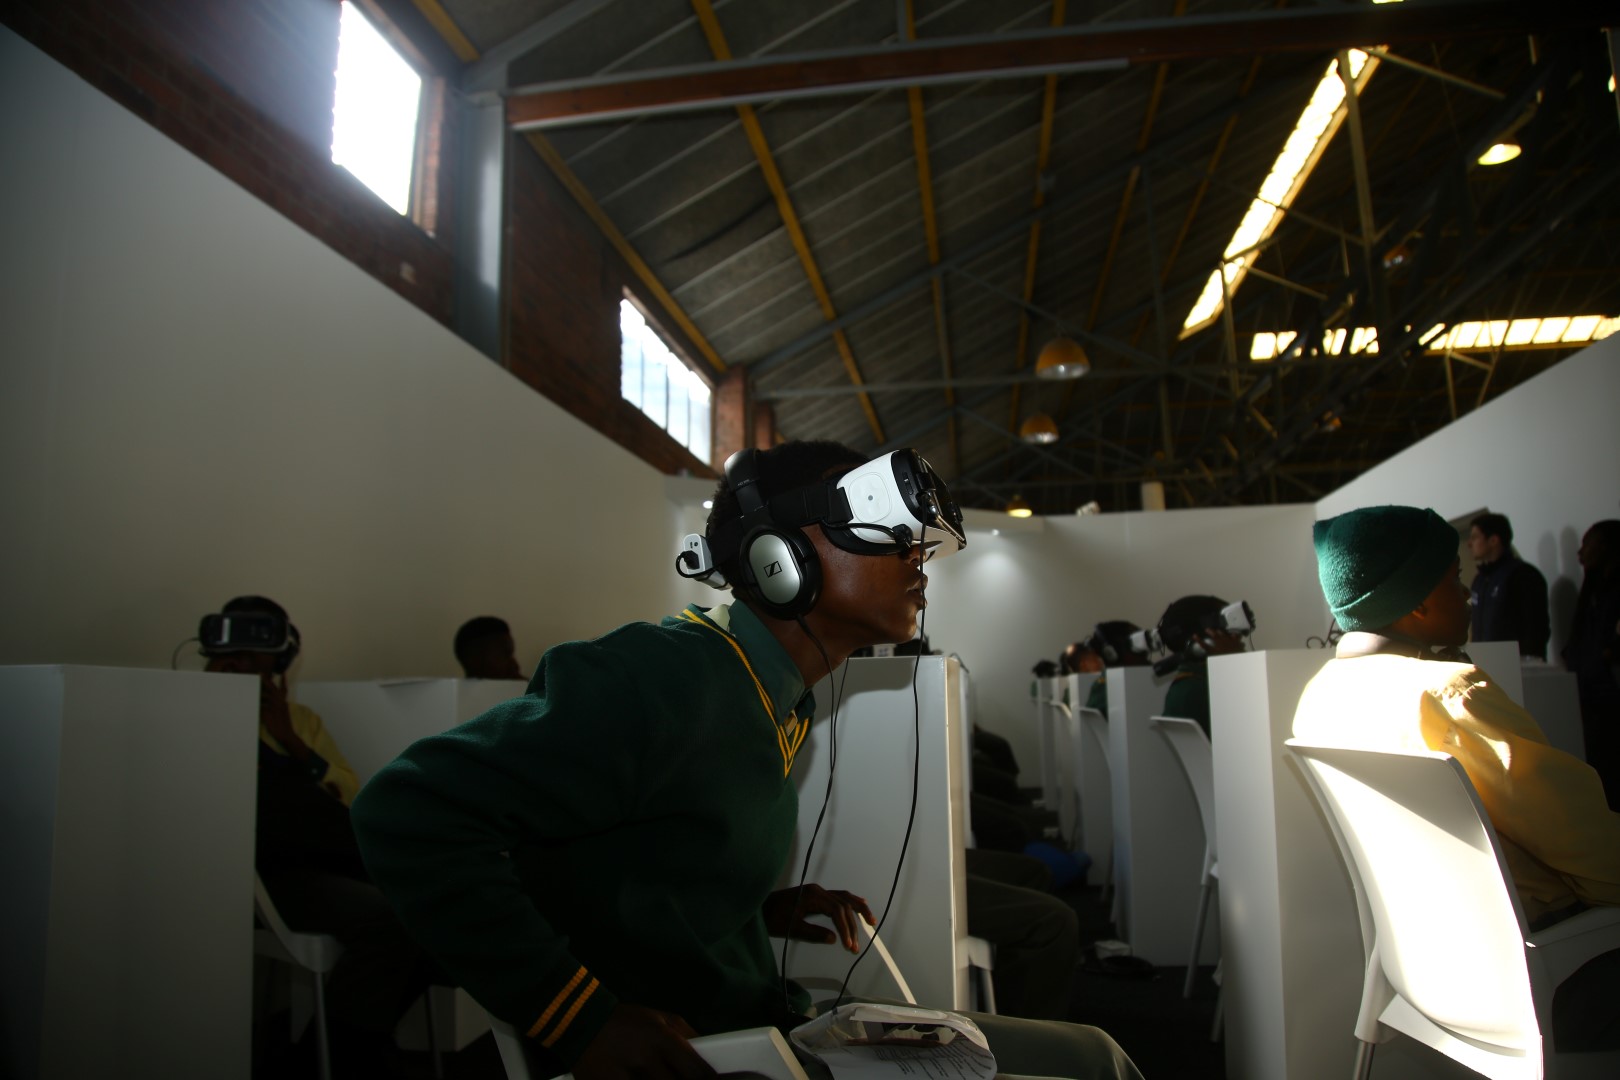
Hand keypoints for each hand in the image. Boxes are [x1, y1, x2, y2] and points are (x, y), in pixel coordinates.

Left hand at [258, 674, 308, 758]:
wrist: (286, 734)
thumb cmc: (284, 724)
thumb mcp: (283, 712)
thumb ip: (278, 705)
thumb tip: (270, 701)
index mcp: (283, 702)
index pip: (284, 689)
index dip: (283, 681)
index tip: (283, 673)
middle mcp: (279, 703)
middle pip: (272, 689)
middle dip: (266, 681)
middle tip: (260, 673)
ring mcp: (274, 708)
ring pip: (264, 696)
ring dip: (258, 692)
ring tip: (250, 688)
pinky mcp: (267, 714)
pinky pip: (260, 707)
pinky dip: (255, 704)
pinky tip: (249, 702)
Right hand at [571, 1004, 715, 1079]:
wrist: (580, 1023)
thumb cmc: (626, 1020)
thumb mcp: (660, 1017)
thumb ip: (687, 1035)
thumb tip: (709, 1053)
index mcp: (661, 1039)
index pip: (696, 1071)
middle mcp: (644, 1060)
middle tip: (685, 1079)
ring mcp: (624, 1077)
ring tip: (658, 1076)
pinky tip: (641, 1078)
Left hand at [763, 884, 874, 952]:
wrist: (758, 908)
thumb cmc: (771, 918)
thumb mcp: (792, 928)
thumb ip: (814, 934)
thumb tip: (834, 938)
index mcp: (812, 896)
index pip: (837, 911)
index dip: (845, 929)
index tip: (849, 945)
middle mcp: (817, 890)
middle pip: (843, 905)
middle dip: (852, 926)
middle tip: (855, 946)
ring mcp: (816, 891)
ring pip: (843, 898)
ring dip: (857, 909)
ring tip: (871, 920)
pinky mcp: (814, 895)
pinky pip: (837, 896)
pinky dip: (849, 902)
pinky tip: (858, 904)